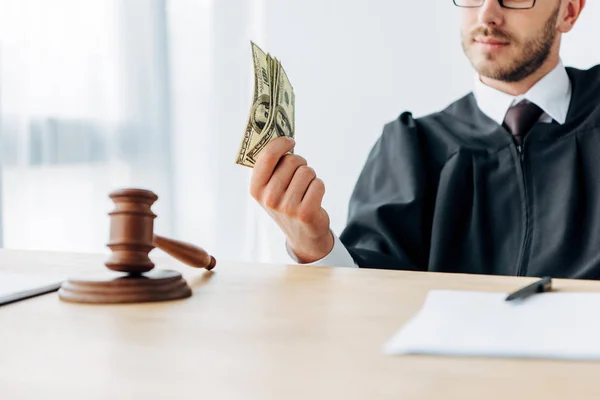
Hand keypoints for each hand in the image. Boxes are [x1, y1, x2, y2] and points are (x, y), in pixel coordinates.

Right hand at [250, 137, 333, 262]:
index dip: (281, 143)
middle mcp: (269, 198)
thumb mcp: (271, 188)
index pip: (267, 156)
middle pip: (292, 161)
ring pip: (307, 171)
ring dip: (311, 177)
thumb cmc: (287, 203)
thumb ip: (272, 166)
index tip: (291, 140)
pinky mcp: (305, 212)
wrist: (302, 235)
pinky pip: (318, 184)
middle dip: (300, 163)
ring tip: (306, 189)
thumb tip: (282, 138)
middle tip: (300, 175)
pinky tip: (313, 198)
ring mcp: (287, 207)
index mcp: (256, 189)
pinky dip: (319, 187)